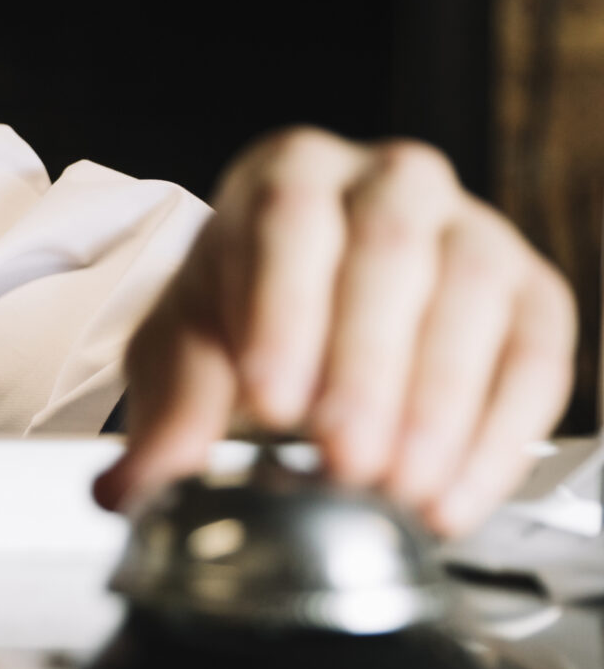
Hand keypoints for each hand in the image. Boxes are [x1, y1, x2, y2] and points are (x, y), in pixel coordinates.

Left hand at [96, 129, 576, 536]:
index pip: (288, 221)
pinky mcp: (532, 294)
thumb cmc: (244, 309)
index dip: (284, 310)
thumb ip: (170, 408)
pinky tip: (454, 496)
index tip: (272, 402)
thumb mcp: (189, 347)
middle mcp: (390, 183)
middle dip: (366, 371)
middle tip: (345, 462)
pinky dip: (498, 437)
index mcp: (292, 172)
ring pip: (471, 301)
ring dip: (438, 409)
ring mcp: (472, 231)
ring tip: (396, 490)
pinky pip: (535, 359)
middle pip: (387, 256)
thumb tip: (131, 488)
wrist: (309, 307)